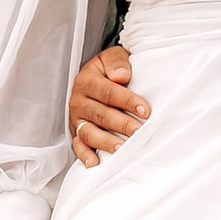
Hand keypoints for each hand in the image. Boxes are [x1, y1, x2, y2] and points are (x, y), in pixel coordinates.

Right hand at [69, 43, 148, 165]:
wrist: (96, 75)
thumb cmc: (110, 69)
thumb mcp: (112, 57)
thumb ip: (117, 63)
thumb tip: (121, 75)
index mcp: (87, 80)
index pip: (107, 91)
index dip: (126, 101)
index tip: (144, 110)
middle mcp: (79, 100)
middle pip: (99, 114)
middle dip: (120, 124)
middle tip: (138, 131)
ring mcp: (77, 118)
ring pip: (88, 132)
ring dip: (105, 141)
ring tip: (121, 148)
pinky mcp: (76, 132)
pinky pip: (78, 145)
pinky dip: (85, 155)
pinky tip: (95, 163)